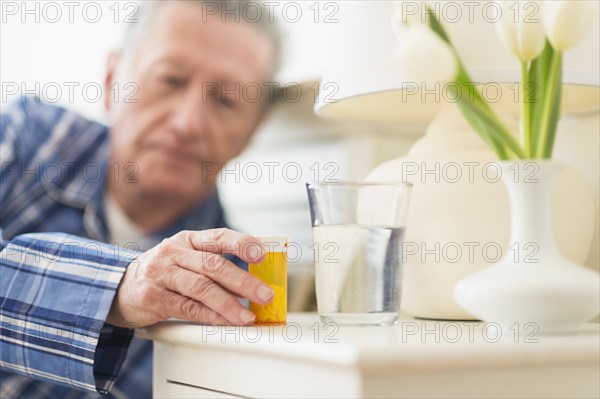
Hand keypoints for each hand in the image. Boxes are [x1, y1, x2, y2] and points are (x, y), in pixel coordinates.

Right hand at [106, 228, 271, 327]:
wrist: (120, 287)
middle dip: (243, 281)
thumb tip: (253, 283)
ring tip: (247, 316)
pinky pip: (187, 307)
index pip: (219, 236)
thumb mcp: (186, 259)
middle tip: (264, 294)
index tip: (262, 255)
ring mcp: (161, 274)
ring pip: (201, 287)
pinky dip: (209, 316)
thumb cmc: (163, 273)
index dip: (242, 244)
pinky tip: (224, 322)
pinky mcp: (153, 297)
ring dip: (228, 304)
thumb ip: (214, 265)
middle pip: (213, 265)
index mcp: (188, 239)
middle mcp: (174, 253)